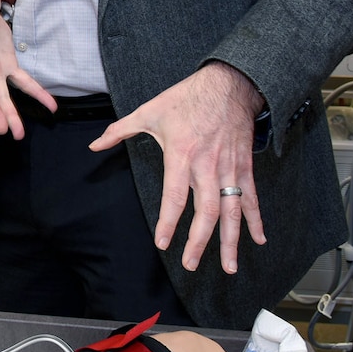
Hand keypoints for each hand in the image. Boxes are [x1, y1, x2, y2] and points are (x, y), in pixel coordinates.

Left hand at [88, 61, 266, 273]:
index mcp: (182, 154)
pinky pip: (252, 197)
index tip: (164, 244)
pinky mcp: (245, 167)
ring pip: (232, 210)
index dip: (169, 221)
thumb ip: (119, 131)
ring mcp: (229, 168)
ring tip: (229, 267)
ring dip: (230, 240)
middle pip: (206, 211)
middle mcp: (207, 166)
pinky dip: (255, 219)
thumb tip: (94, 145)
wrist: (228, 84)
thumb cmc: (185, 98)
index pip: (175, 196)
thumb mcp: (148, 111)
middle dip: (200, 241)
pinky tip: (258, 240)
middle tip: (191, 264)